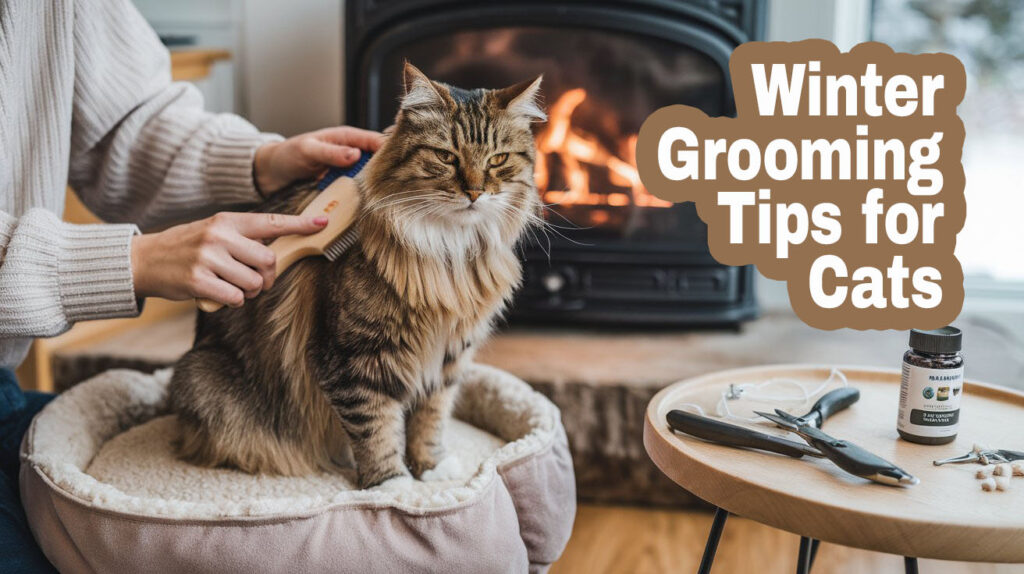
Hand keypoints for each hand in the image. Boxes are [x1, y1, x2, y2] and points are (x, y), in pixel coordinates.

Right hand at [130, 212, 327, 307]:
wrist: (144, 260)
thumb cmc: (187, 247)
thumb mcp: (215, 231)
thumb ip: (244, 236)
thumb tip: (279, 245)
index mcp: (227, 221)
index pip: (271, 222)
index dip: (300, 224)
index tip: (322, 223)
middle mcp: (219, 236)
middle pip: (268, 261)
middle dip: (267, 276)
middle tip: (256, 280)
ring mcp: (208, 258)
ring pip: (254, 283)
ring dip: (249, 291)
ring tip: (231, 285)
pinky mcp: (199, 281)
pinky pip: (236, 298)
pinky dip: (233, 301)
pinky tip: (219, 293)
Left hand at [253, 126, 385, 193]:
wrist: (270, 173)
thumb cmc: (287, 155)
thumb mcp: (308, 150)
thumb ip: (331, 152)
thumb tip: (356, 154)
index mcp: (347, 137)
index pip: (376, 141)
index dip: (390, 150)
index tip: (402, 164)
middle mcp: (350, 153)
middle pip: (377, 161)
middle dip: (386, 172)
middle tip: (397, 187)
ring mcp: (346, 170)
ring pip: (369, 177)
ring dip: (375, 187)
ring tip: (387, 198)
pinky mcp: (341, 185)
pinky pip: (357, 190)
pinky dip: (362, 196)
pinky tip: (369, 205)